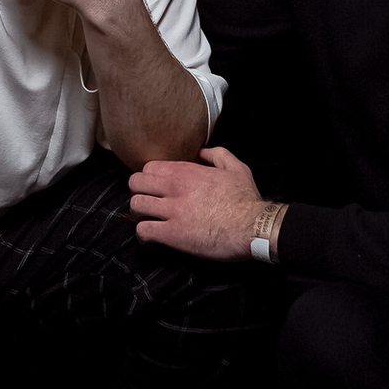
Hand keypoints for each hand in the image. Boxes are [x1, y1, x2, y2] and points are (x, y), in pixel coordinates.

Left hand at [129, 146, 269, 259]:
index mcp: (187, 171)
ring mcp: (172, 211)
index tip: (156, 188)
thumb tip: (202, 151)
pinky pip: (143, 230)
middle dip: (138, 192)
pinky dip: (144, 234)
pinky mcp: (173, 234)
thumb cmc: (246, 200)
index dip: (149, 178)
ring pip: (135, 205)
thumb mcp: (236, 168)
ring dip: (139, 213)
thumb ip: (217, 155)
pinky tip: (152, 237)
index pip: (149, 168)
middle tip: (148, 202)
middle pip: (135, 183)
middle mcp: (175, 188)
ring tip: (148, 219)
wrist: (253, 227)